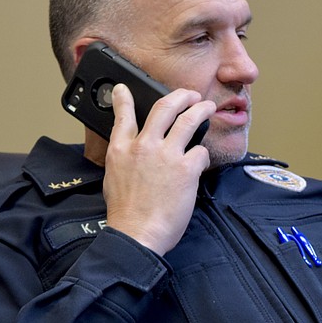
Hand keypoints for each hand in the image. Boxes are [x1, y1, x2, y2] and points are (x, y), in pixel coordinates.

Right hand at [102, 84, 213, 255]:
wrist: (137, 234)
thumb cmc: (126, 214)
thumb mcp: (113, 179)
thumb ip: (124, 160)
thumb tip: (132, 153)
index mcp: (121, 149)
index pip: (122, 115)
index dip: (123, 98)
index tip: (124, 88)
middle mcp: (144, 146)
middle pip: (164, 108)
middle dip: (180, 95)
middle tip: (189, 94)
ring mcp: (166, 155)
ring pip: (188, 120)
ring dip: (201, 110)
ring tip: (208, 107)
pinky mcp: (186, 169)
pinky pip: (201, 152)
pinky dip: (203, 154)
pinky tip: (202, 160)